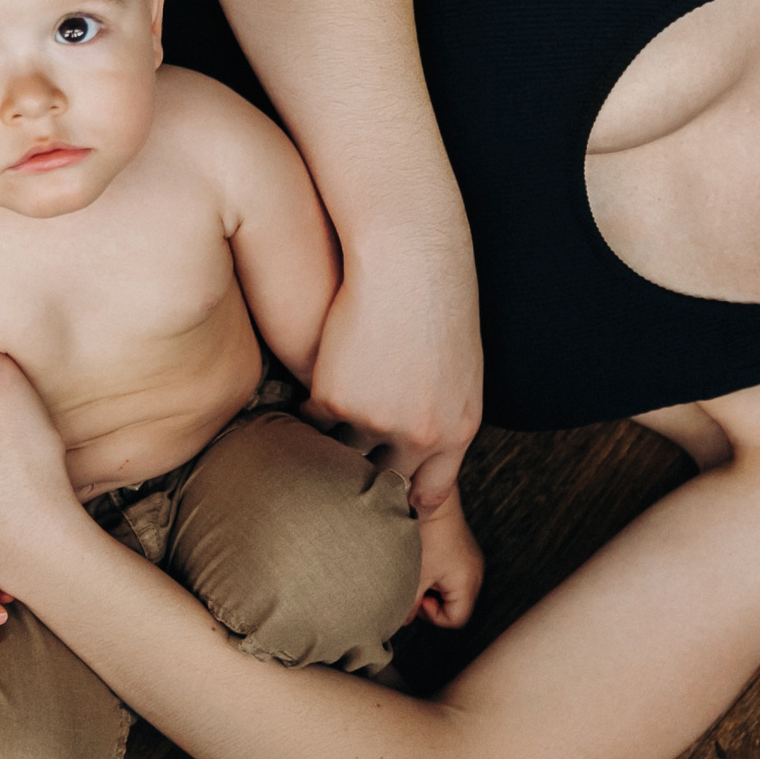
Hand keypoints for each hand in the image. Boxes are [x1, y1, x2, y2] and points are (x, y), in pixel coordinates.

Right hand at [304, 243, 482, 512]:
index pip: (431, 494)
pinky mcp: (333, 399)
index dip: (406, 500)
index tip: (388, 500)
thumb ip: (439, 416)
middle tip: (345, 475)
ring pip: (343, 454)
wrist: (408, 258)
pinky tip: (302, 401)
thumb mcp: (458, 370)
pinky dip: (306, 412)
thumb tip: (411, 448)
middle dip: (366, 475)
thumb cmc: (438, 302)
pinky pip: (313, 421)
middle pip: (384, 481)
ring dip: (331, 446)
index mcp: (457, 431)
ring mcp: (375, 421)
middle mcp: (418, 436)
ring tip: (318, 443)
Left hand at [410, 488, 484, 628]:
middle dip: (433, 601)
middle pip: (456, 606)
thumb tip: (403, 620)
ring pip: (453, 590)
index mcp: (468, 582)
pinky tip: (426, 559)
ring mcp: (471, 561)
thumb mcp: (413, 575)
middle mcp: (476, 573)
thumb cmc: (425, 534)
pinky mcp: (464, 551)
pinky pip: (453, 575)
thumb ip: (409, 604)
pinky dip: (438, 574)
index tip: (420, 597)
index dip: (433, 615)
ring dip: (434, 586)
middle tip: (417, 585)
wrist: (430, 501)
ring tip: (421, 570)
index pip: (456, 619)